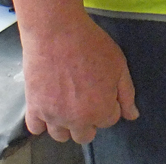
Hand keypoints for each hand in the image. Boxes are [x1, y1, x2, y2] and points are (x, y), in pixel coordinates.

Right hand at [21, 12, 138, 143]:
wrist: (57, 31)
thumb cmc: (91, 44)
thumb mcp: (119, 64)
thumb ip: (127, 94)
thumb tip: (132, 116)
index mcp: (100, 111)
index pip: (109, 120)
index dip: (108, 103)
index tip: (102, 87)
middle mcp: (77, 120)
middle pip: (85, 135)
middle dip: (89, 119)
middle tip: (84, 95)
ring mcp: (54, 116)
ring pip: (61, 135)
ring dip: (66, 124)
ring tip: (66, 101)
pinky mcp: (34, 107)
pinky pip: (36, 128)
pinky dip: (42, 121)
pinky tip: (48, 105)